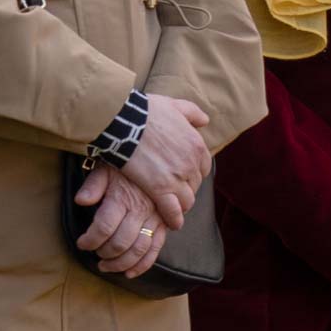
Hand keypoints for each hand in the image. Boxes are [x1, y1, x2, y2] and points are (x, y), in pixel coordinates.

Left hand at [74, 167, 171, 277]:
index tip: (82, 243)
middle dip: (104, 254)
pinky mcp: (164, 223)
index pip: (103, 228)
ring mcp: (155, 217)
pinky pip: (156, 248)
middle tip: (95, 255)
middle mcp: (140, 209)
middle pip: (120, 242)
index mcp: (122, 197)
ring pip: (139, 249)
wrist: (156, 152)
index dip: (89, 241)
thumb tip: (81, 200)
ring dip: (121, 263)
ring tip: (107, 266)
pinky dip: (143, 264)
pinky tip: (130, 273)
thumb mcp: (106, 167)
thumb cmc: (126, 162)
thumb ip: (93, 185)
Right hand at [119, 95, 211, 228]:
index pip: (204, 167)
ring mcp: (177, 177)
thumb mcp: (175, 106)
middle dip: (187, 190)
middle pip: (195, 185)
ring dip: (181, 206)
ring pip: (187, 200)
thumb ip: (192, 113)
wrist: (125, 122)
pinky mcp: (160, 189)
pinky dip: (174, 219)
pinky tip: (172, 223)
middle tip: (175, 196)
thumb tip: (205, 120)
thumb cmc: (146, 112)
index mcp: (196, 145)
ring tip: (173, 210)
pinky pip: (173, 211)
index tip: (184, 178)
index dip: (194, 174)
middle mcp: (192, 163)